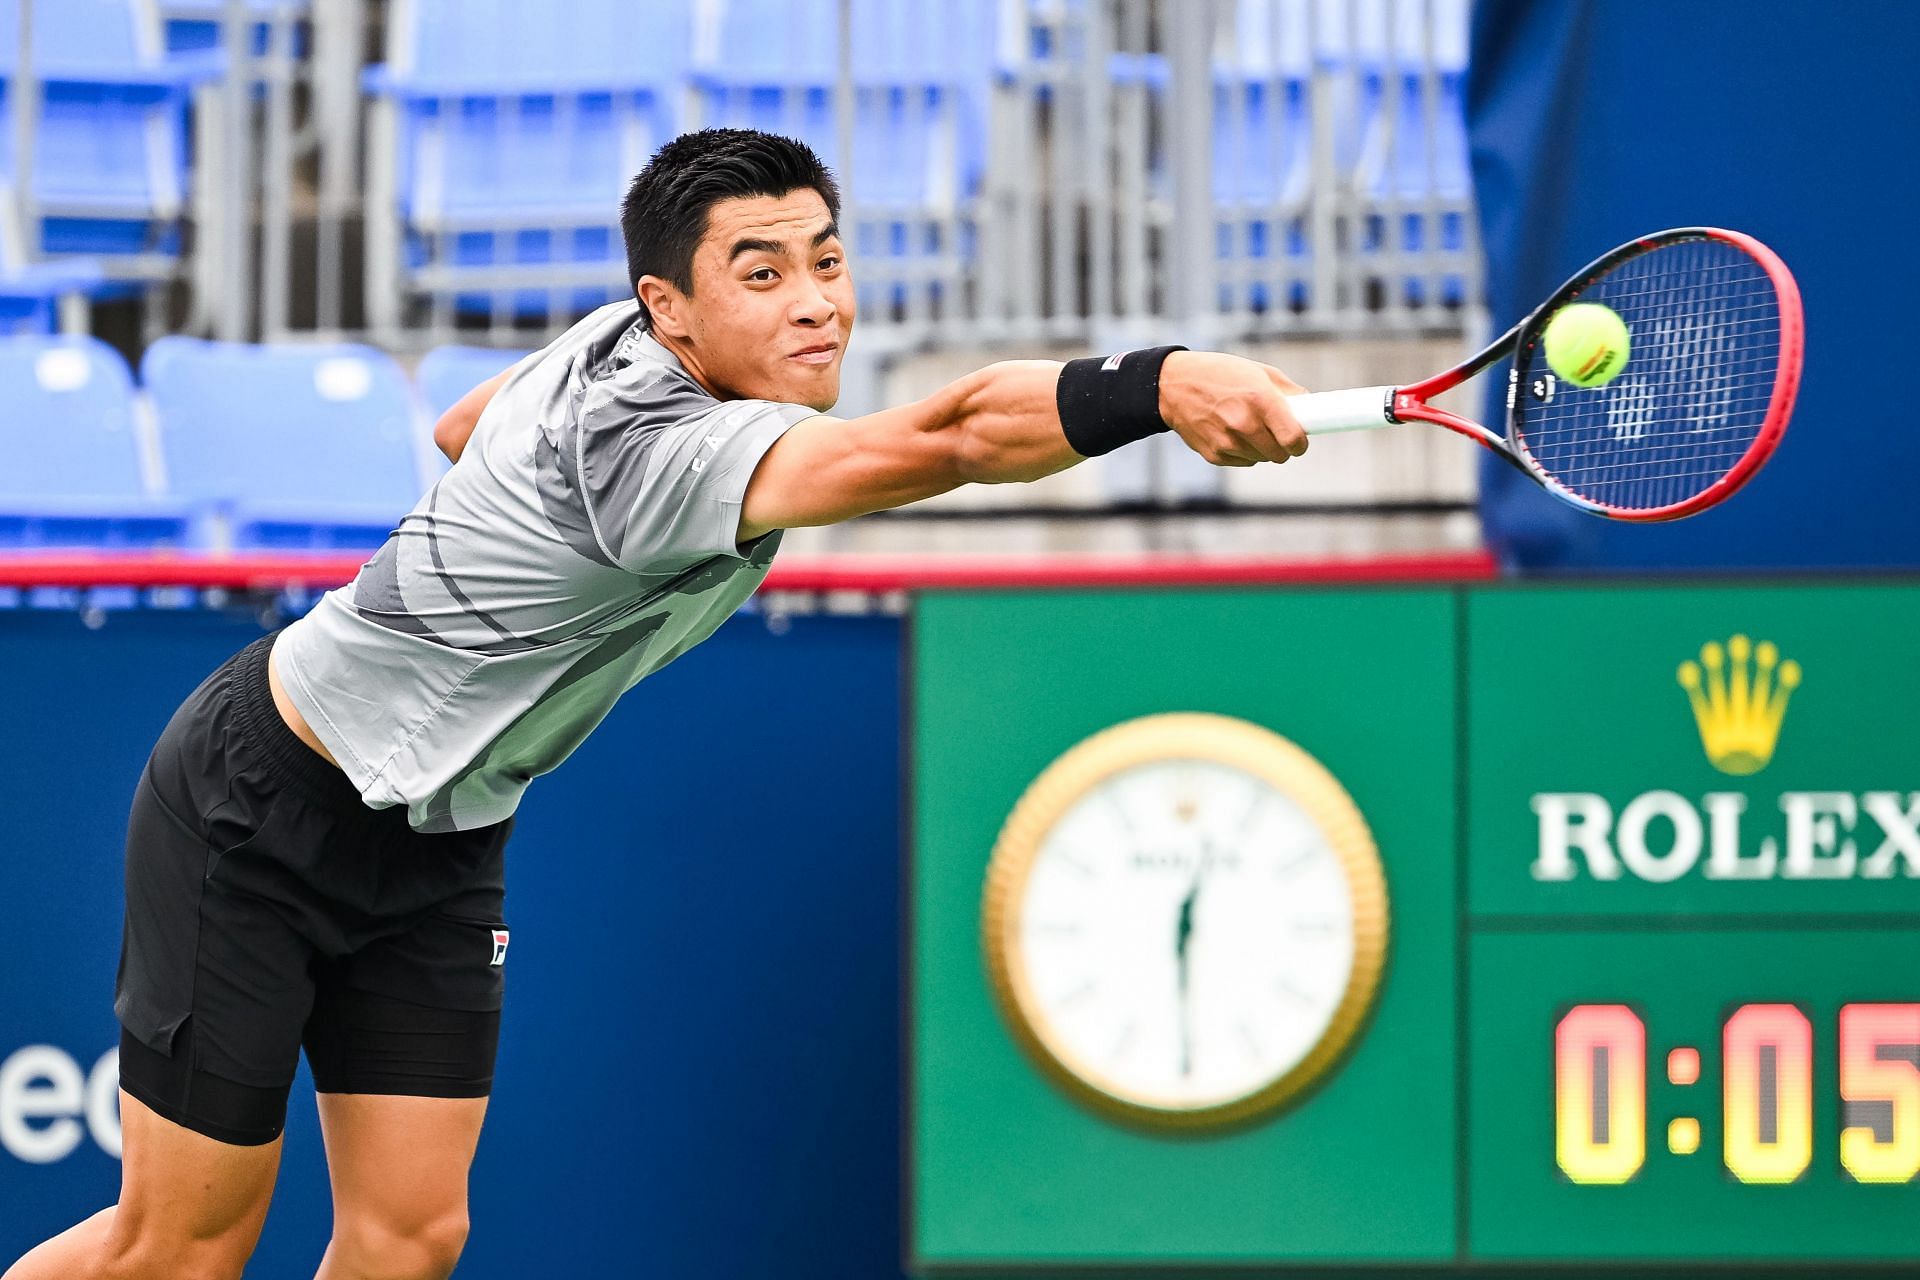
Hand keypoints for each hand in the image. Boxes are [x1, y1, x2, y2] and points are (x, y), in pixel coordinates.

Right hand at [1157, 351, 1308, 467]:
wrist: (1173, 386)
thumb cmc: (1218, 374)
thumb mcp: (1257, 371)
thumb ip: (1287, 391)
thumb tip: (1310, 408)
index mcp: (1260, 399)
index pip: (1293, 438)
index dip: (1300, 443)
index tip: (1300, 440)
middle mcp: (1244, 424)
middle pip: (1279, 454)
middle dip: (1281, 446)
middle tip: (1275, 432)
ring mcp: (1227, 442)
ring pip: (1261, 459)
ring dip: (1261, 448)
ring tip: (1246, 426)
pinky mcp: (1214, 455)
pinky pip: (1242, 461)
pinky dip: (1243, 451)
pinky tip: (1230, 432)